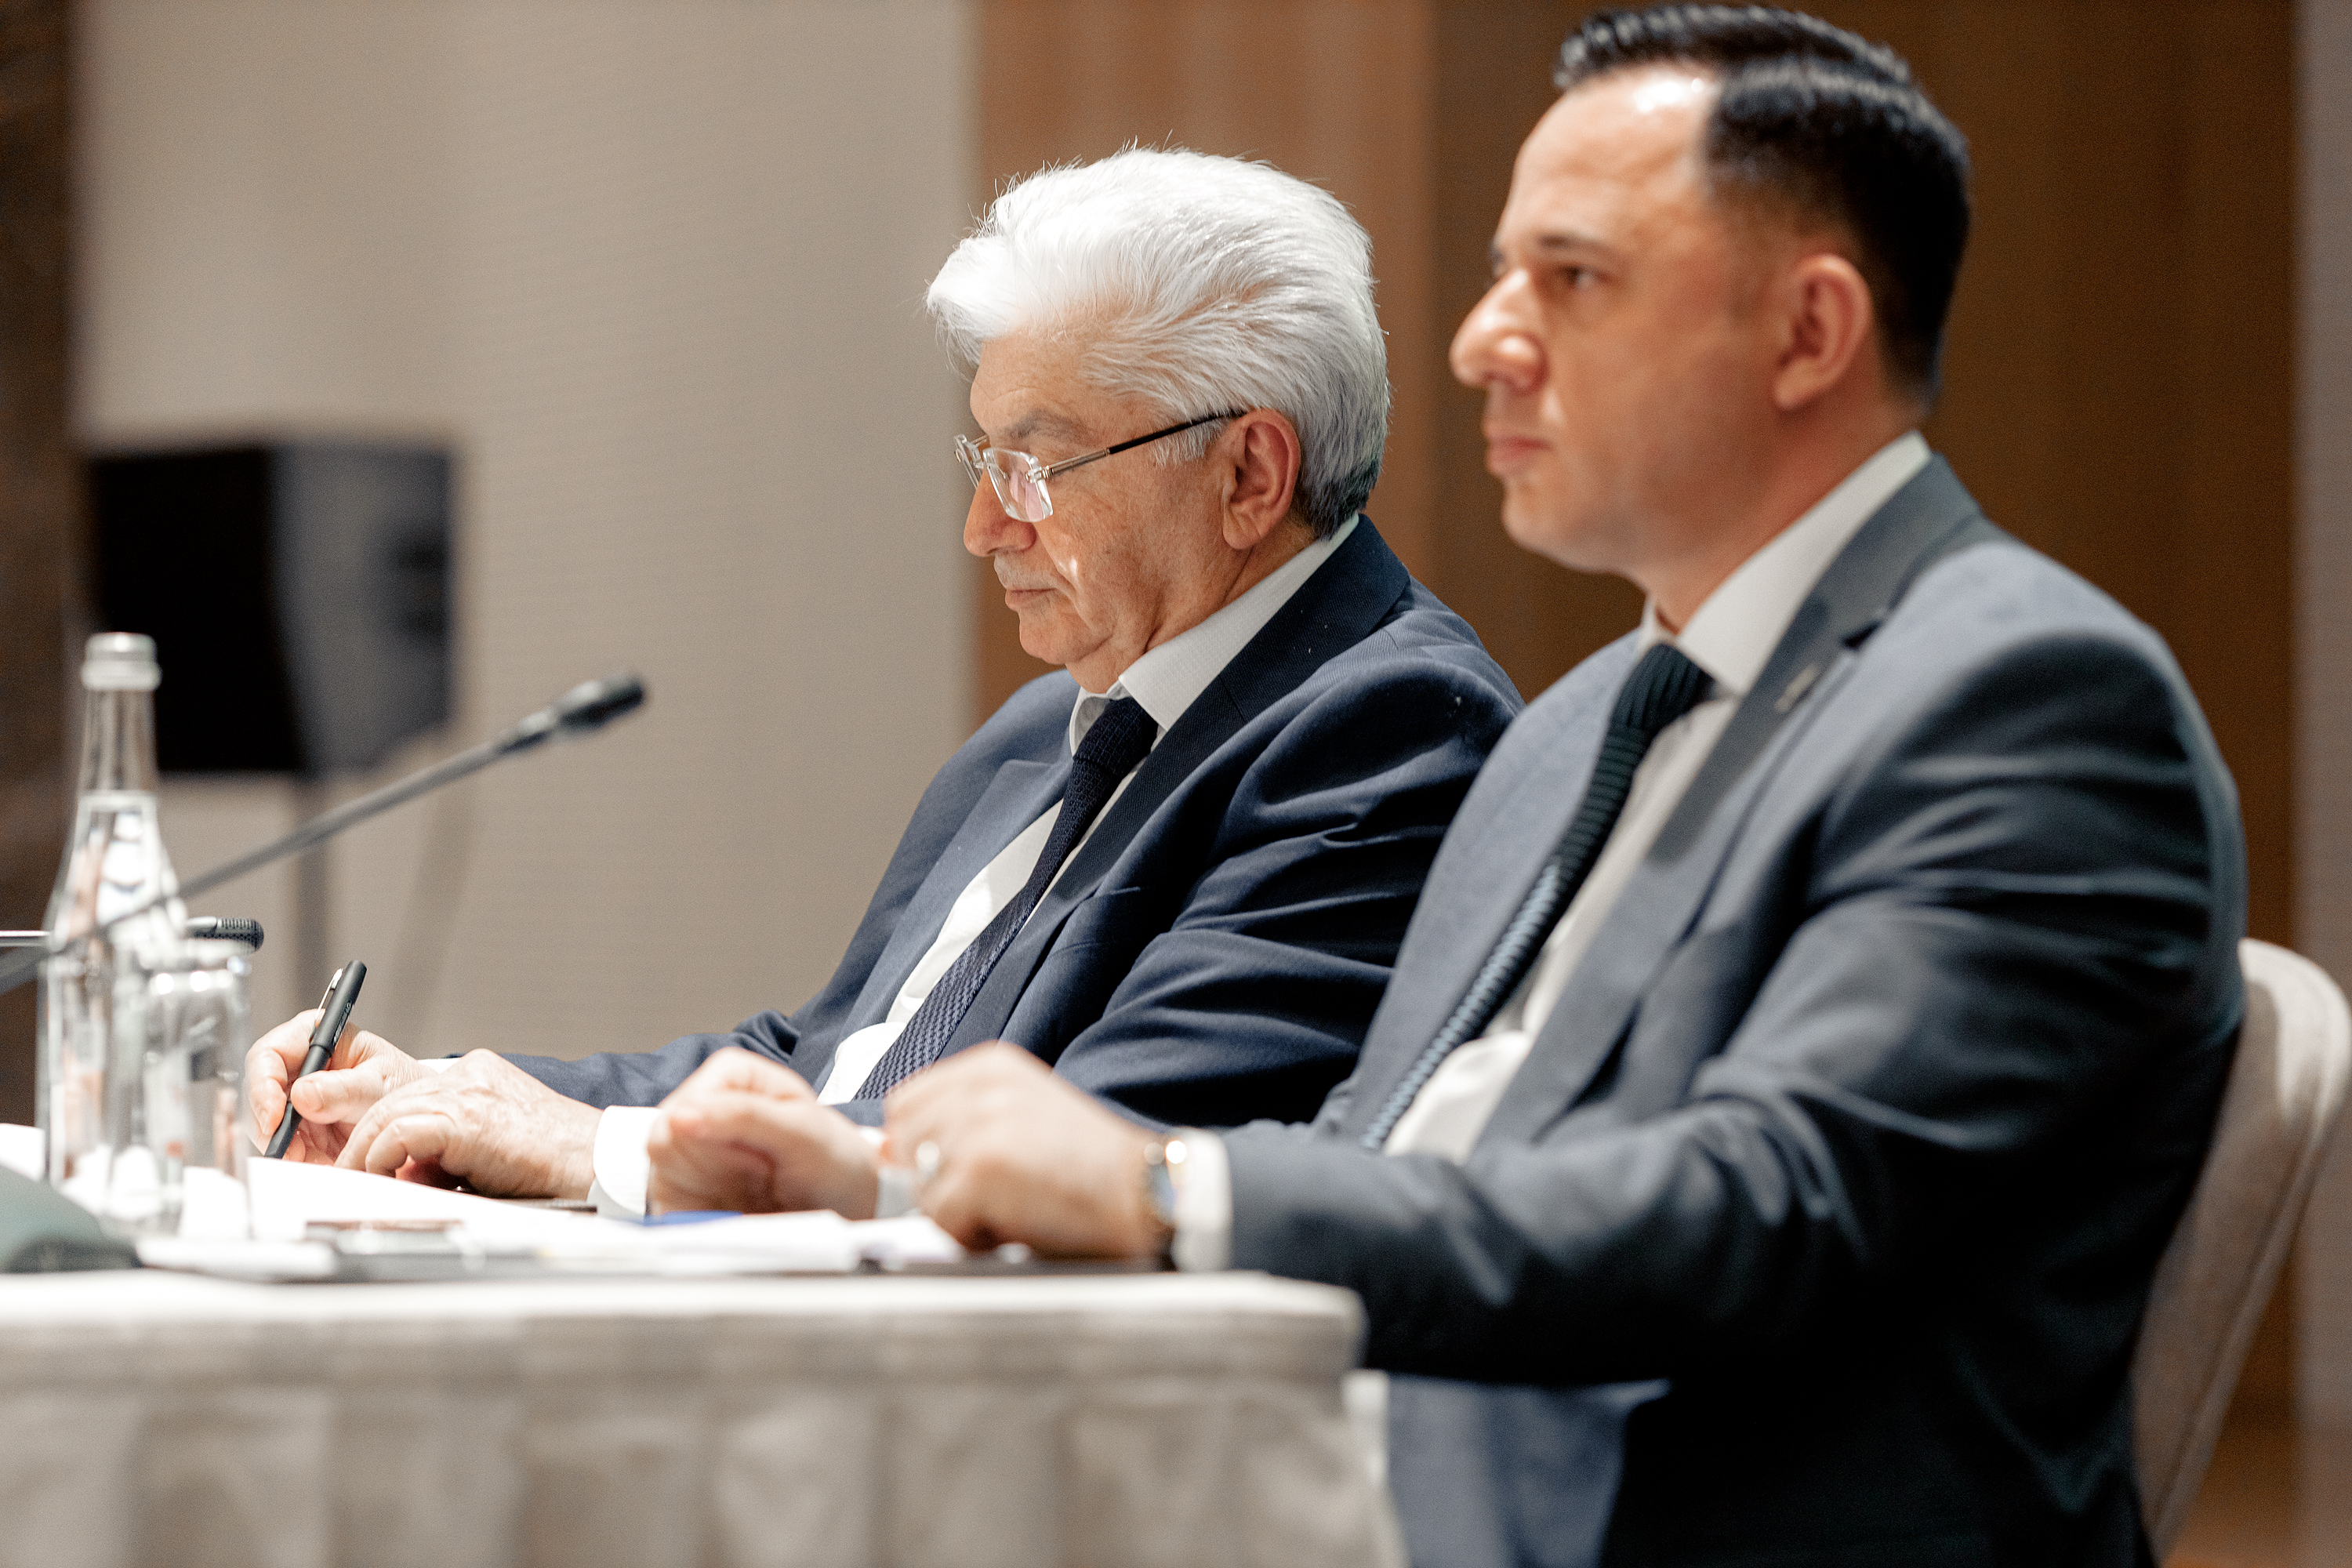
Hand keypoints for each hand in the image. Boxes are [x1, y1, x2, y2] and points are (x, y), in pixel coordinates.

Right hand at [245, 1011, 429, 1163]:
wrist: (412, 1117)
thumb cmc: (400, 1085)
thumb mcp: (379, 1084)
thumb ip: (344, 1089)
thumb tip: (302, 1094)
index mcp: (314, 1037)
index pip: (268, 1054)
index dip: (263, 1084)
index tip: (275, 1115)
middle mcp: (296, 1066)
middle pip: (256, 1092)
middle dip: (267, 1122)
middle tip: (286, 1147)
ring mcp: (292, 1098)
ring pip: (262, 1122)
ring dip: (279, 1144)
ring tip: (306, 1157)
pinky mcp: (295, 1127)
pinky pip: (279, 1144)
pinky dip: (291, 1157)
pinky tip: (311, 1162)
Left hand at [336, 1050, 600, 1197]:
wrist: (596, 1164)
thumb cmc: (556, 1164)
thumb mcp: (493, 1148)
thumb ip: (453, 1149)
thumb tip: (408, 1173)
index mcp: (479, 1076)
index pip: (411, 1094)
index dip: (383, 1128)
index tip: (367, 1158)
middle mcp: (470, 1075)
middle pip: (390, 1098)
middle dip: (361, 1140)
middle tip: (345, 1173)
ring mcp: (468, 1092)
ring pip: (387, 1112)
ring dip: (364, 1153)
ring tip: (353, 1182)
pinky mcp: (466, 1118)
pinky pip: (400, 1132)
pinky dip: (382, 1159)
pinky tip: (381, 1180)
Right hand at [646, 1048, 879, 1217]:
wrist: (847, 1205)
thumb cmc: (833, 1159)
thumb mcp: (802, 1133)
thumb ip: (743, 1117)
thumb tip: (681, 1116)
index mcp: (729, 1075)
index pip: (682, 1111)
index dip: (719, 1145)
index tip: (763, 1161)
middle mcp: (702, 1108)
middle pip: (664, 1145)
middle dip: (715, 1172)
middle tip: (763, 1176)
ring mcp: (689, 1151)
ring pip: (663, 1179)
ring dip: (713, 1195)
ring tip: (756, 1188)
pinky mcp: (685, 1189)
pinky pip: (670, 1209)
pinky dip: (705, 1217)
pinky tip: (739, 1208)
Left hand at [883, 1043, 1160, 1257]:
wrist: (1144, 1192)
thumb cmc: (1090, 1168)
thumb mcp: (1022, 1118)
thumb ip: (963, 1120)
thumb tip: (890, 1150)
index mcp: (990, 1065)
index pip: (907, 1104)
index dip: (926, 1148)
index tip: (968, 1170)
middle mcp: (980, 1084)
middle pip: (904, 1144)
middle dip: (937, 1179)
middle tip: (996, 1192)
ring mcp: (978, 1124)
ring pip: (921, 1186)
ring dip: (958, 1210)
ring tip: (1014, 1203)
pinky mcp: (981, 1168)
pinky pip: (942, 1220)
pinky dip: (974, 1237)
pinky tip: (1019, 1221)